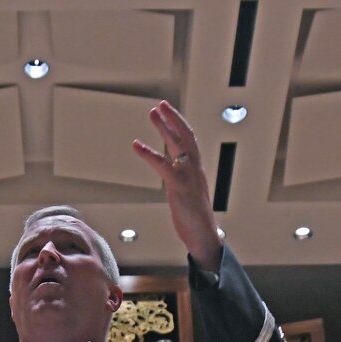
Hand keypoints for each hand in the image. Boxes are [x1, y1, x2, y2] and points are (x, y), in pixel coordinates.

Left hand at [130, 101, 219, 269]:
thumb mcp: (189, 194)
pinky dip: (149, 153)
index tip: (169, 112)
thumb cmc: (195, 219)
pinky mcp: (179, 187)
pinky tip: (136, 145)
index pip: (190, 141)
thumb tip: (174, 173)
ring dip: (164, 127)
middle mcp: (195, 169)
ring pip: (178, 145)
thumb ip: (183, 180)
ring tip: (152, 113)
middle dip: (173, 118)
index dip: (180, 125)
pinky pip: (163, 165)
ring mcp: (188, 176)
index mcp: (196, 170)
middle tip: (160, 104)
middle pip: (186, 136)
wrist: (204, 237)